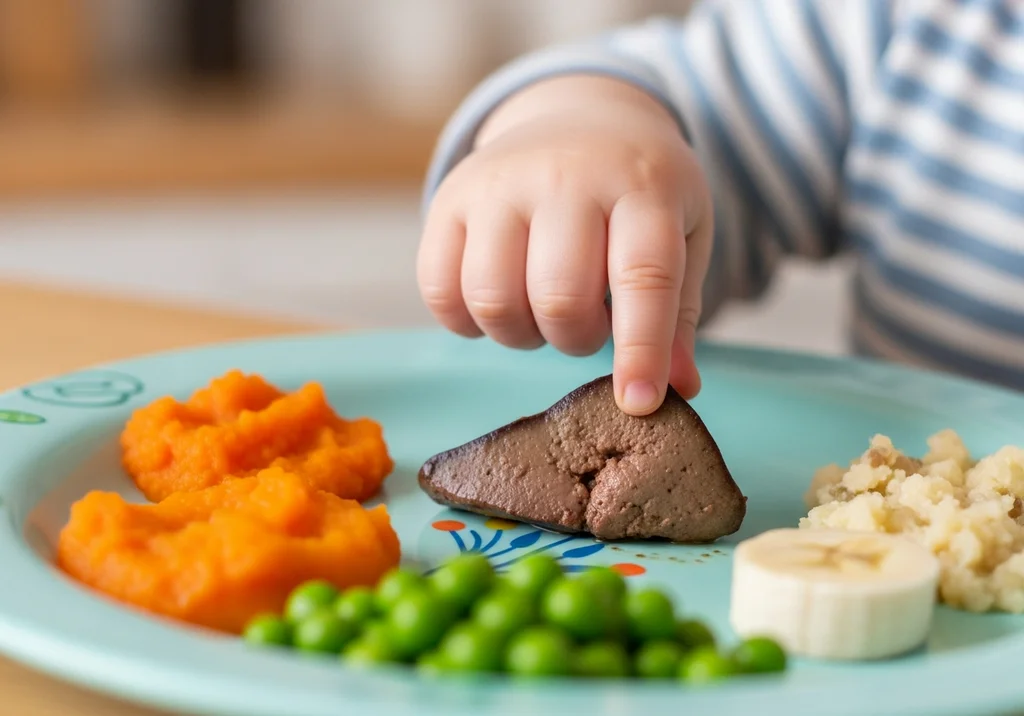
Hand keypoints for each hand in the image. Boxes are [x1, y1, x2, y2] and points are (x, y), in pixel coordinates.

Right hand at [417, 75, 713, 414]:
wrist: (576, 117)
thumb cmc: (637, 191)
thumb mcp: (681, 234)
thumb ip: (678, 311)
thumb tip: (680, 389)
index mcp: (642, 185)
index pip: (642, 275)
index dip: (640, 349)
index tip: (639, 402)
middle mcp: (566, 175)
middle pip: (559, 298)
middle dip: (575, 339)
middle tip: (588, 323)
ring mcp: (499, 183)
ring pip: (492, 300)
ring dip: (521, 334)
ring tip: (542, 312)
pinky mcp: (449, 198)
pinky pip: (438, 290)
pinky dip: (467, 321)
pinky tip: (498, 303)